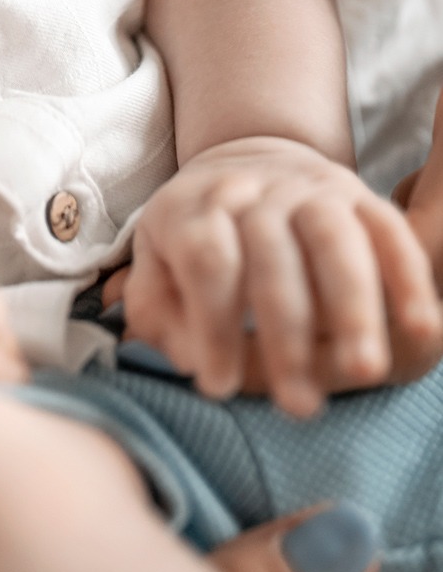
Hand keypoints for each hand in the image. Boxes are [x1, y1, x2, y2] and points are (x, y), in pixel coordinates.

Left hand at [122, 137, 441, 414]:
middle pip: (271, 255)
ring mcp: (310, 190)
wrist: (245, 166)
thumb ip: (157, 311)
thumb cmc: (195, 238)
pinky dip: (408, 277)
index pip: (206, 260)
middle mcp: (255, 190)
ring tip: (364, 371)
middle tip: (298, 405)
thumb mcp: (156, 264)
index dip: (211, 324)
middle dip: (286, 334)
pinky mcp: (358, 197)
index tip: (216, 385)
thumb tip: (186, 356)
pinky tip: (423, 328)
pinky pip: (389, 231)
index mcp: (196, 205)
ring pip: (334, 240)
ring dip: (352, 306)